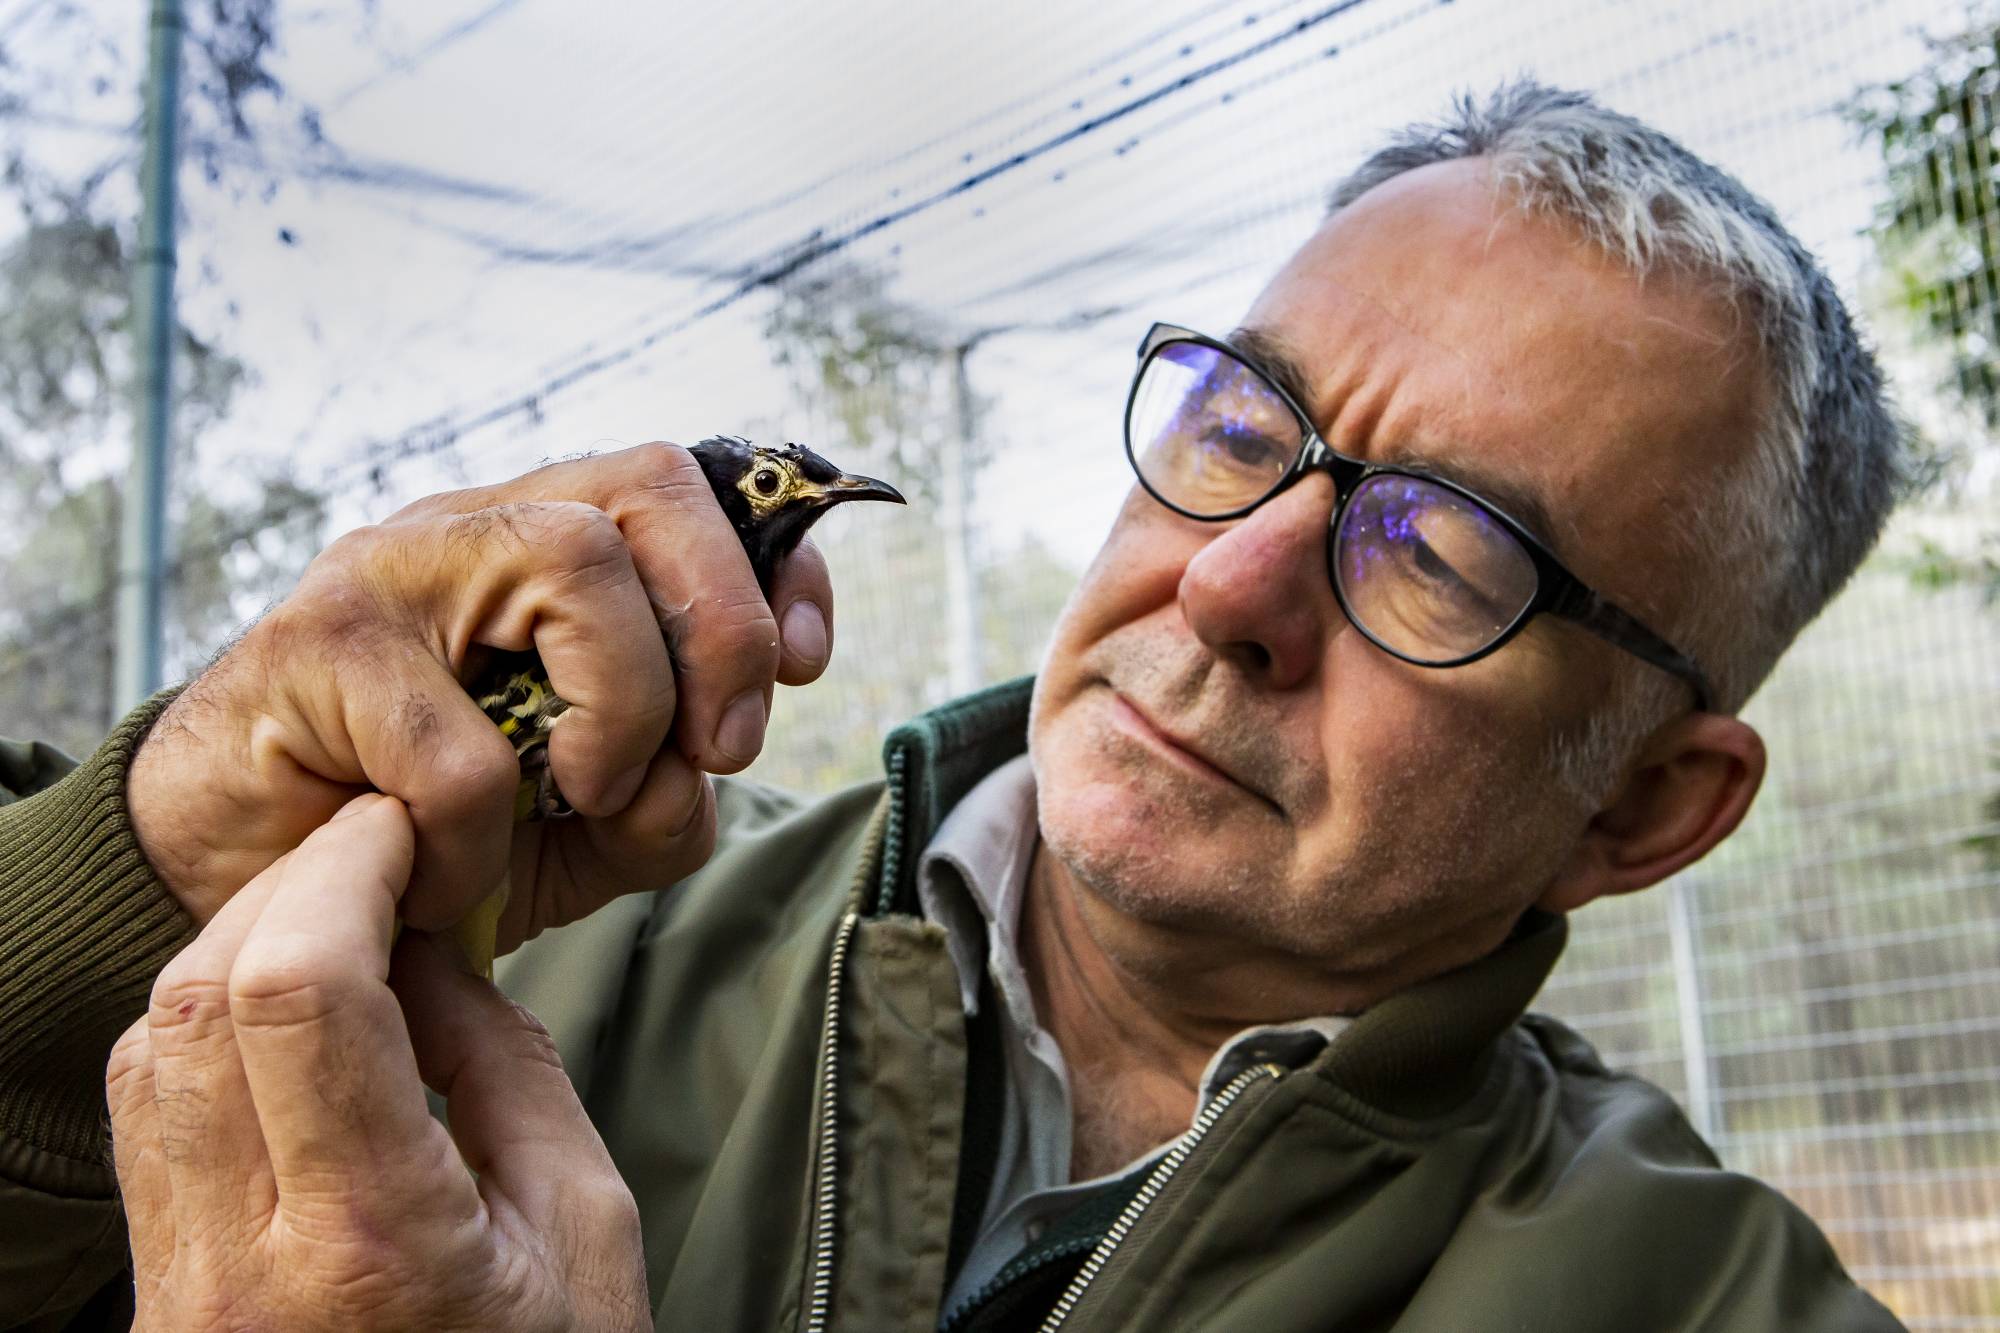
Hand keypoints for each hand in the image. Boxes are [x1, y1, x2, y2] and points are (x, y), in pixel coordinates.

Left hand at [107, 794, 650, 1332]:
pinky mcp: (155, 1295)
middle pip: (198, 1000)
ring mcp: (177, 1290)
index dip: (343, 873)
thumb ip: (509, 1071)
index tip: (400, 831)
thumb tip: (438, 950)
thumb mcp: (583, 1231)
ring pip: (147, 1046)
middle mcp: (239, 1267)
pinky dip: (202, 1026)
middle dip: (287, 889)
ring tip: (335, 930)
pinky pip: (142, 1115)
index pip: (301, 996)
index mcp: (372, 1246)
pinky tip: (282, 1016)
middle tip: (372, 857)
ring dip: (234, 951)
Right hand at [127, 441, 835, 946]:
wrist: (235, 882)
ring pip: (576, 562)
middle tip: (719, 748)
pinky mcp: (313, 648)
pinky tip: (444, 877)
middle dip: (724, 623)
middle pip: (652, 485)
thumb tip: (696, 780)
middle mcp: (474, 529)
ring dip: (624, 708)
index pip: (689, 486)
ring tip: (580, 797)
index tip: (804, 664)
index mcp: (545, 550)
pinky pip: (461, 751)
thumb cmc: (420, 838)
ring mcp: (391, 572)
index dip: (770, 564)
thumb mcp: (576, 829)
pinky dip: (483, 845)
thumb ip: (662, 798)